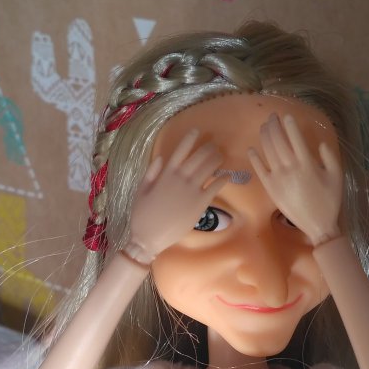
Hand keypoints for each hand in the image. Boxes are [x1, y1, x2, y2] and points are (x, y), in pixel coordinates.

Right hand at [127, 129, 226, 261]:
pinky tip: (226, 175)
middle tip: (214, 145)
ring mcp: (191, 191)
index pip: (180, 151)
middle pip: (198, 158)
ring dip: (216, 160)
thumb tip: (160, 158)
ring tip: (221, 156)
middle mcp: (180, 179)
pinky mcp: (199, 204)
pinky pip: (214, 187)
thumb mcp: (141, 191)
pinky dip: (222, 179)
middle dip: (208, 149)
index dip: (189, 140)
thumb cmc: (142, 216)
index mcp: (165, 175)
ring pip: (208, 169)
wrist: (149, 238)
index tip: (197, 131)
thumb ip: (151, 173)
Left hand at [248, 114, 343, 245]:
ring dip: (265, 136)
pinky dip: (255, 158)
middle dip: (274, 126)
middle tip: (272, 116)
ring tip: (265, 127)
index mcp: (307, 164)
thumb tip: (320, 143)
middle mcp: (290, 168)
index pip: (295, 138)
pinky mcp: (271, 188)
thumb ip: (329, 157)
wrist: (318, 225)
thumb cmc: (329, 200)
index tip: (287, 116)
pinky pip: (260, 170)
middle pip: (278, 141)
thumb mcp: (337, 176)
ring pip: (268, 151)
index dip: (290, 125)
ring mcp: (278, 178)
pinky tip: (252, 149)